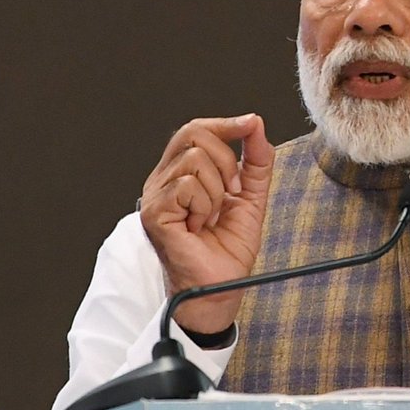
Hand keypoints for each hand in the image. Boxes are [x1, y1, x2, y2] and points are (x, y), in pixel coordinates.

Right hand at [140, 114, 274, 333]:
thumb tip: (256, 124)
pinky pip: (188, 186)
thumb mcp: (251, 196)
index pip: (196, 130)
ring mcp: (155, 195)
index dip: (225, 124)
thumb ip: (256, 161)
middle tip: (232, 193)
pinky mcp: (154, 212)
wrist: (222, 286)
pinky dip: (205, 206)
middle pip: (194, 134)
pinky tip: (199, 226)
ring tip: (211, 218)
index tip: (251, 124)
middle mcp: (163, 179)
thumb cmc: (229, 248)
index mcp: (181, 172)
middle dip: (227, 160)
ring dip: (217, 192)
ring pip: (195, 160)